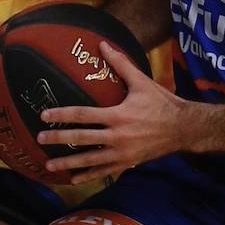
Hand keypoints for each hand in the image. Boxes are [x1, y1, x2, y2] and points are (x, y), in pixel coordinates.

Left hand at [39, 40, 185, 183]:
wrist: (184, 128)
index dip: (62, 114)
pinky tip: (73, 179)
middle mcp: (118, 136)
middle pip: (81, 139)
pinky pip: (104, 171)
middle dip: (59, 139)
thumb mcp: (142, 81)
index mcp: (118, 115)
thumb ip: (121, 64)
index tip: (44, 116)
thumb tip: (102, 45)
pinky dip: (88, 176)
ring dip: (68, 163)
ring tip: (49, 165)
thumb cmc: (162, 103)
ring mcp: (122, 153)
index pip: (83, 114)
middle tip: (40, 139)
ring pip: (89, 160)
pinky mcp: (128, 163)